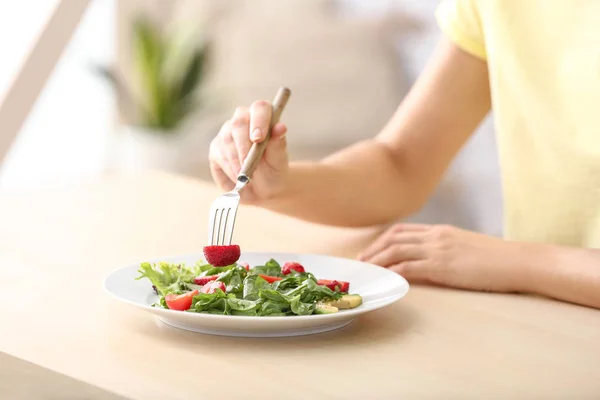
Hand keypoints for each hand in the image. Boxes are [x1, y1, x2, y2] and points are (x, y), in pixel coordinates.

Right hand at [209, 100, 288, 203]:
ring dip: (237, 161)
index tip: (258, 139)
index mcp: (263, 117)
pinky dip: (229, 168)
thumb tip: (281, 127)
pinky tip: (238, 178)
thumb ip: (278, 144)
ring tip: (246, 178)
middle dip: (244, 145)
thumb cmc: (273, 170)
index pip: (260, 108)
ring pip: (227, 140)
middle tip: (249, 164)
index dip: (258, 120)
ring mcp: (227, 132)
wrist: (262, 188)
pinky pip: (219, 155)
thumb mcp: (279, 161)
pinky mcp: (216, 147)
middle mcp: (244, 120)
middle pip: (239, 122)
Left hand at [358, 223, 526, 292]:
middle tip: (360, 263)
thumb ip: (444, 248)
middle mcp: (435, 236)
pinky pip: (408, 267)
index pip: (401, 230)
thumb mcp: (465, 247)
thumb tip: (428, 260)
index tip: (369, 251)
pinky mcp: (442, 266)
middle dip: (372, 250)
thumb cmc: (496, 258)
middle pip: (392, 238)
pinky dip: (392, 272)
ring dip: (376, 261)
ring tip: (364, 272)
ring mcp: (438, 249)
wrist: (519, 261)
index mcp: (440, 230)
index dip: (381, 240)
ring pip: (395, 250)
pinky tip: (383, 279)